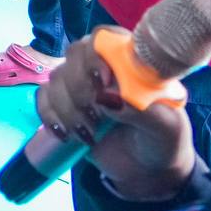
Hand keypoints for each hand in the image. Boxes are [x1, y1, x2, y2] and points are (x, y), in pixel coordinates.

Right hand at [34, 35, 195, 198]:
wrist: (148, 172)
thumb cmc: (163, 141)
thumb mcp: (166, 127)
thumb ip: (143, 111)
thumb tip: (106, 98)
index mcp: (130, 63)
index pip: (104, 37)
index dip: (96, 53)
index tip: (103, 81)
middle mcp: (102, 68)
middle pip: (75, 54)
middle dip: (80, 87)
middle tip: (96, 116)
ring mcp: (81, 86)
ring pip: (56, 78)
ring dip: (68, 109)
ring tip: (88, 135)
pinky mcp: (64, 106)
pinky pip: (43, 98)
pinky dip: (50, 116)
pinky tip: (67, 135)